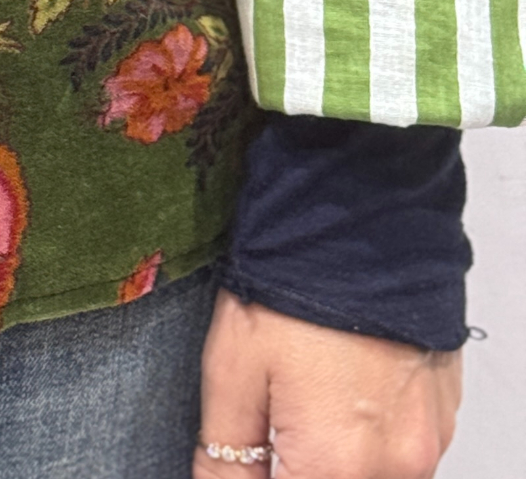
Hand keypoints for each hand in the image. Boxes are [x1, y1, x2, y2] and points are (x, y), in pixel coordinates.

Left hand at [197, 288, 462, 478]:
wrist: (360, 216)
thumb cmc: (291, 283)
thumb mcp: (231, 368)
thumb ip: (226, 452)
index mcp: (334, 465)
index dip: (256, 478)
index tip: (246, 455)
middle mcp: (393, 467)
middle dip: (295, 464)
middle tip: (273, 423)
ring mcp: (426, 443)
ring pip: (372, 476)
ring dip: (335, 457)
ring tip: (306, 396)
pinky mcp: (443, 414)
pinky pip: (403, 452)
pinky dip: (370, 438)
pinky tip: (342, 389)